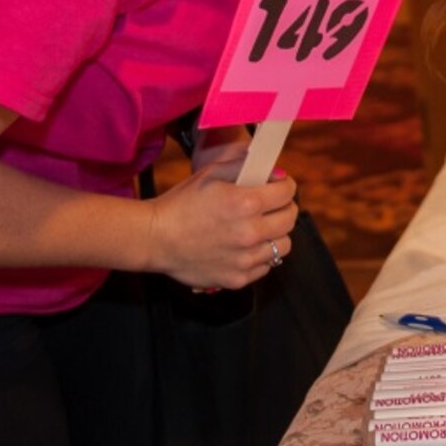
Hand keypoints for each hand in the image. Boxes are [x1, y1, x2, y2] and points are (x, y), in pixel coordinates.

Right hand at [144, 159, 297, 288]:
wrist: (154, 239)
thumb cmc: (180, 204)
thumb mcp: (211, 174)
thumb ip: (244, 167)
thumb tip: (275, 172)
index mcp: (246, 203)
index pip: (288, 192)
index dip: (285, 186)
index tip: (279, 186)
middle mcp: (250, 233)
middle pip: (290, 219)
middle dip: (285, 208)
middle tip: (272, 206)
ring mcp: (245, 259)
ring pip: (283, 246)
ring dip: (276, 234)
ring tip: (260, 229)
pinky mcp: (238, 278)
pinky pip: (266, 266)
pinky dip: (261, 256)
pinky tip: (245, 247)